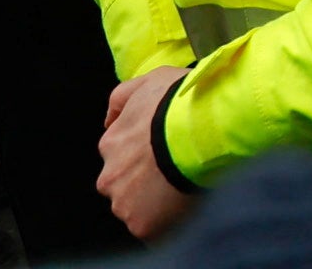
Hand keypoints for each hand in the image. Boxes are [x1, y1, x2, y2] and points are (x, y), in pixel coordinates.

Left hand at [96, 64, 196, 240]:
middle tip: (177, 171)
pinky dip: (168, 223)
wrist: (201, 130)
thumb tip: (109, 118)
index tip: (166, 152)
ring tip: (187, 187)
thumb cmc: (180, 104)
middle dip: (147, 182)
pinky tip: (187, 206)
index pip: (121, 155)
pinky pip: (154, 230)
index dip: (146, 155)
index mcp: (111, 143)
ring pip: (139, 208)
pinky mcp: (142, 225)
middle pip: (126, 184)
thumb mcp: (150, 80)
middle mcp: (110, 176)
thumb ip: (123, 97)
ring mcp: (124, 203)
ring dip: (157, 203)